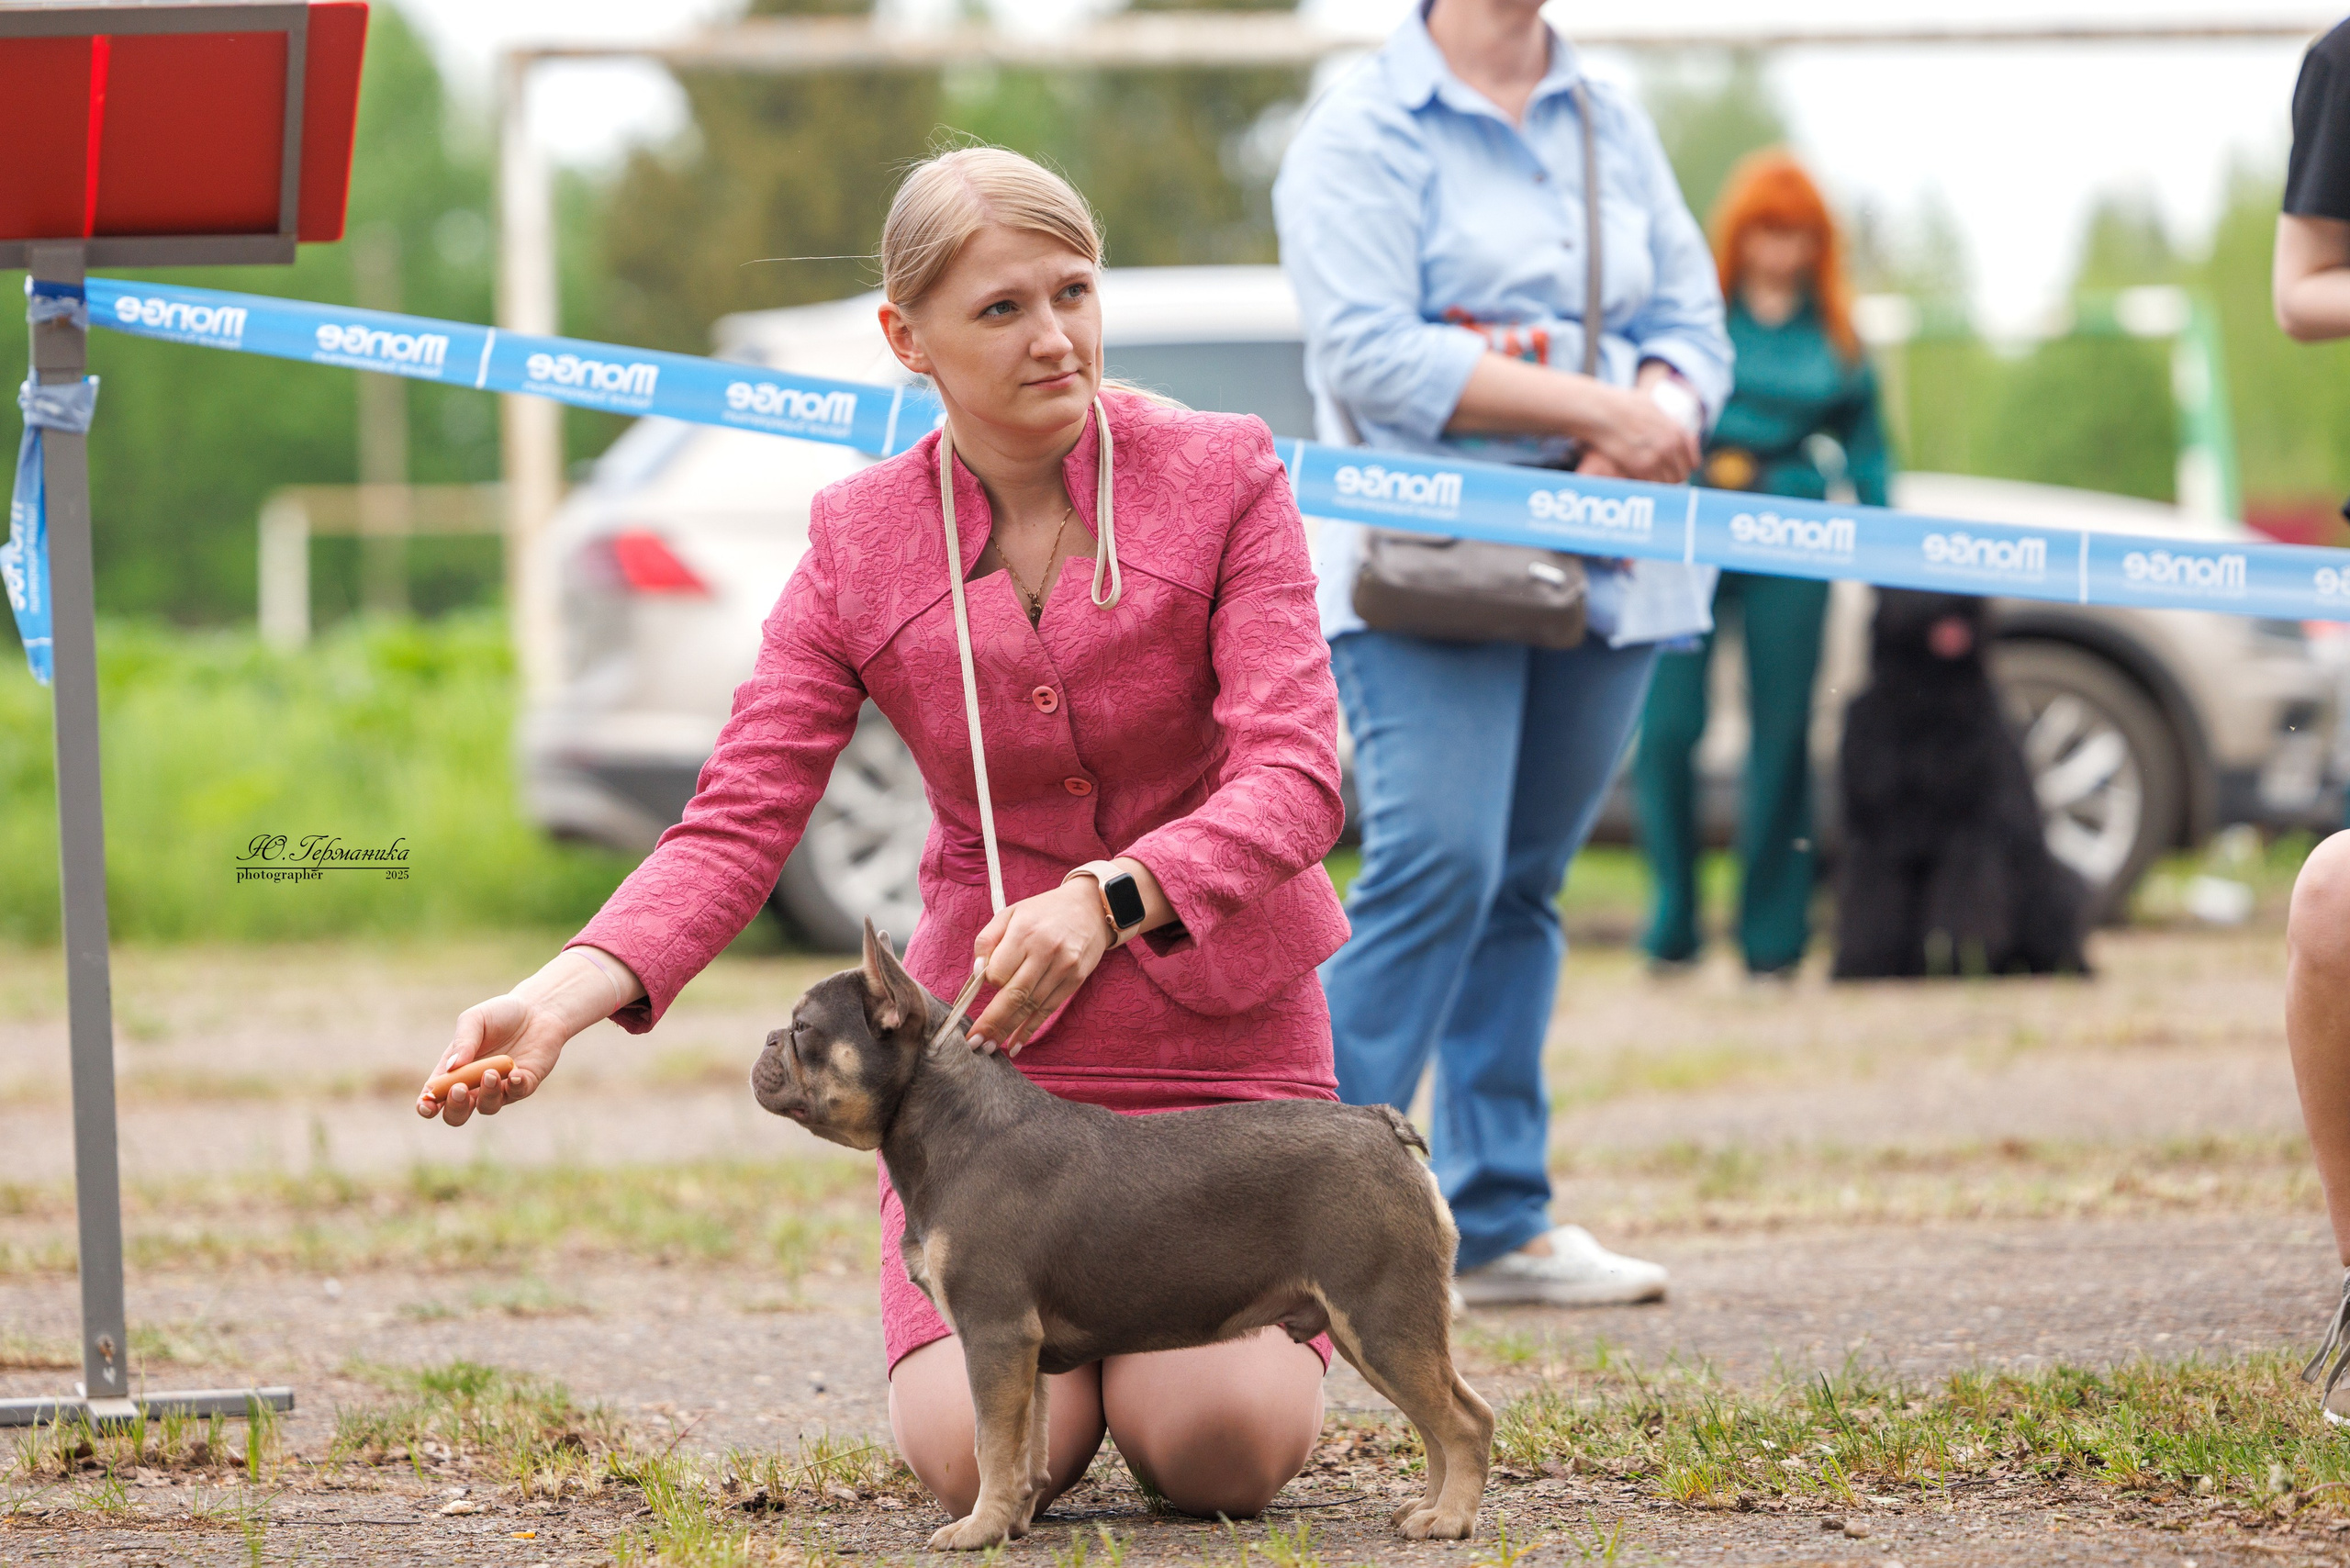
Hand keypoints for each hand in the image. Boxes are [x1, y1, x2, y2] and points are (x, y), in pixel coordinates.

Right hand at [418, 946, 636, 1125]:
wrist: (538, 1008)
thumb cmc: (500, 1014)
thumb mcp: (475, 1020)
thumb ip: (463, 1041)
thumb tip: (452, 1067)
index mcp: (454, 1071)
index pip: (434, 1098)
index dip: (426, 1106)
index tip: (426, 1104)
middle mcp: (475, 1085)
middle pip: (457, 1114)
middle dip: (455, 1108)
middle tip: (460, 1089)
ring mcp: (500, 1088)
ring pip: (488, 1107)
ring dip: (487, 1094)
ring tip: (490, 1073)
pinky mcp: (525, 1084)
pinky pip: (518, 1093)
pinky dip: (515, 1087)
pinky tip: (515, 1074)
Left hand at [967, 882, 1111, 1055]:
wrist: (1091, 907)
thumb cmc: (1043, 911)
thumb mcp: (1010, 913)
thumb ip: (987, 940)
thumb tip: (978, 973)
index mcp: (1024, 932)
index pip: (999, 972)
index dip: (989, 984)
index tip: (984, 987)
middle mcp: (1045, 951)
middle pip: (1014, 995)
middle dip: (992, 1023)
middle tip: (974, 1044)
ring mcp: (1063, 967)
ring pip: (1031, 1006)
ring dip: (1008, 1031)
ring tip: (988, 1048)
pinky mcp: (1075, 980)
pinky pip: (1049, 1009)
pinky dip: (1031, 1028)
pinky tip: (1016, 1044)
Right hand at [1581, 382, 1699, 482]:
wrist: (1603, 411)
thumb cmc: (1621, 405)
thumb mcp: (1650, 405)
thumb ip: (1662, 418)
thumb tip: (1665, 422)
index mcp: (1677, 430)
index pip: (1692, 460)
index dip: (1685, 468)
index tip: (1677, 471)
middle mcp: (1672, 444)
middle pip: (1681, 475)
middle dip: (1671, 478)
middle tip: (1659, 480)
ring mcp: (1659, 456)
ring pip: (1669, 483)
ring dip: (1660, 484)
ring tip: (1648, 482)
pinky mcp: (1643, 467)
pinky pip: (1653, 485)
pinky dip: (1648, 486)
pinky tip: (1638, 481)